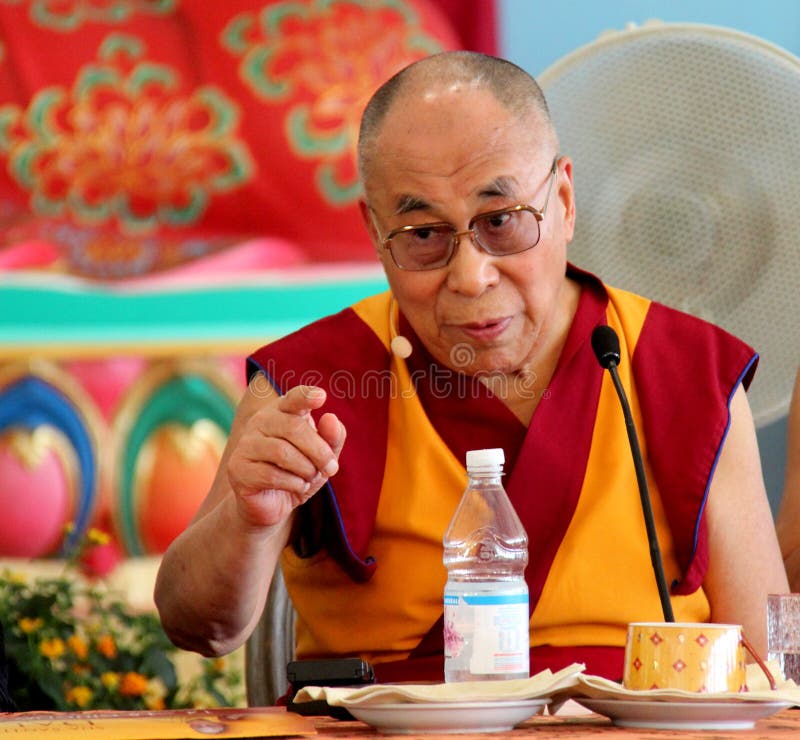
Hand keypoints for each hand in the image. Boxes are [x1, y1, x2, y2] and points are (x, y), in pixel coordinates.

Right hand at [226, 385, 345, 527]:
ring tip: (309, 478)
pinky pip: (271, 474)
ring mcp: (246, 444)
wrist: (274, 504)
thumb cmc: (300, 473)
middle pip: (294, 428)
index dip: (306, 396)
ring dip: (306, 469)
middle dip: (319, 451)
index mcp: (282, 411)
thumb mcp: (323, 457)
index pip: (293, 398)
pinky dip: (293, 484)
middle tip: (331, 468)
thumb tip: (330, 418)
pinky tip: (296, 487)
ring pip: (282, 452)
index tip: (321, 396)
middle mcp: (260, 421)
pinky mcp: (237, 468)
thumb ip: (332, 438)